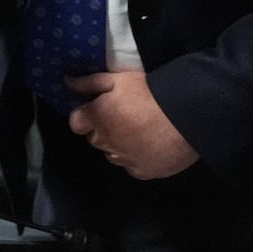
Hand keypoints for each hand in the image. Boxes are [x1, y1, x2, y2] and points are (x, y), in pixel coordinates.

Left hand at [67, 69, 198, 179]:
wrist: (186, 117)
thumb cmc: (148, 93)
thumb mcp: (117, 79)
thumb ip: (89, 83)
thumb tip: (66, 82)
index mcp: (96, 118)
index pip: (76, 123)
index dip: (86, 115)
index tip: (100, 108)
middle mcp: (105, 143)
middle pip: (95, 138)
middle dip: (103, 129)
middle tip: (124, 116)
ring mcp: (123, 160)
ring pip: (112, 153)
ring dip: (119, 145)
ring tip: (140, 131)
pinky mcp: (141, 172)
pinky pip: (131, 166)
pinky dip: (136, 158)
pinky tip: (150, 145)